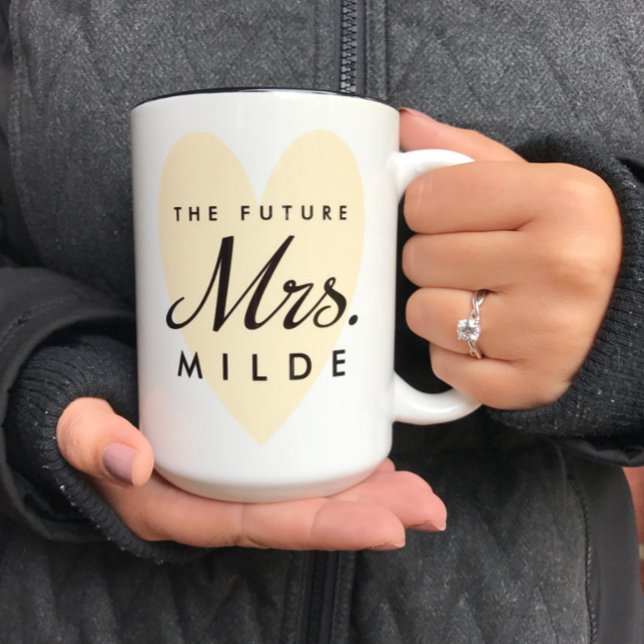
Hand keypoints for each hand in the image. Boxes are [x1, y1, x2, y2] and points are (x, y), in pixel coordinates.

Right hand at [56, 397, 446, 549]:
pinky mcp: (246, 456)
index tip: (386, 526)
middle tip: (426, 506)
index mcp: (182, 509)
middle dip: (368, 515)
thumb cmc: (86, 424)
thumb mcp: (76, 429)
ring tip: (419, 492)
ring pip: (308, 493)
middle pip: (301, 515)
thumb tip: (129, 456)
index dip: (325, 527)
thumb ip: (89, 439)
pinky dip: (342, 466)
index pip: (262, 525)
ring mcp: (235, 481)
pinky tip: (377, 458)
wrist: (91, 409)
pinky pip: (300, 469)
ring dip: (367, 492)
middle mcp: (218, 503)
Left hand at [400, 108, 621, 408]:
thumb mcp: (534, 183)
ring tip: (482, 301)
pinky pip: (444, 365)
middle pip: (419, 258)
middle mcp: (559, 267)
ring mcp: (545, 334)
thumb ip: (465, 154)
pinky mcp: (528, 385)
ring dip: (440, 309)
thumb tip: (404, 123)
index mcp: (561, 201)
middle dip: (435, 259)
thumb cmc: (567, 241)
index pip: (426, 200)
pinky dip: (455, 355)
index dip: (428, 209)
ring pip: (423, 314)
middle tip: (476, 262)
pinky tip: (491, 339)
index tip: (454, 217)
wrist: (626, 310)